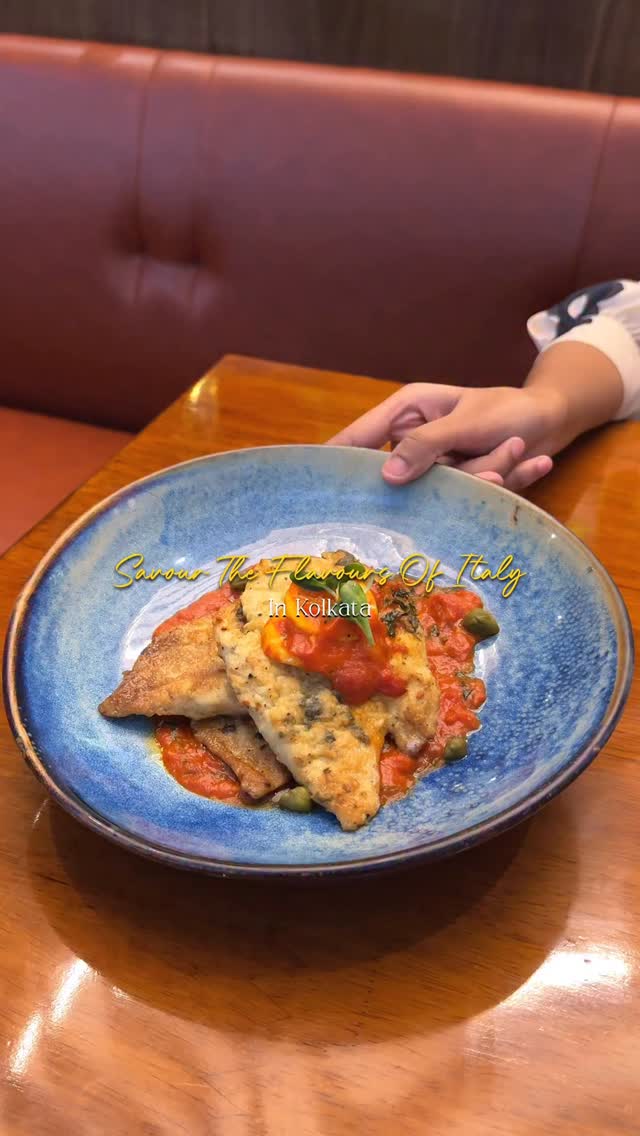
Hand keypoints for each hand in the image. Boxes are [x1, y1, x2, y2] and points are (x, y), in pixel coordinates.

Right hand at [328, 383, 562, 489]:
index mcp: (407, 411)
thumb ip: (426, 446)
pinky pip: (473, 495)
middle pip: (408, 475)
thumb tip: (387, 475)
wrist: (551, 420)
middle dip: (453, 473)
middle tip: (488, 460)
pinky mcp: (459, 484)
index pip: (360, 436)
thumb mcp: (466, 423)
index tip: (312, 486)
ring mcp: (436, 466)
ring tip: (514, 445)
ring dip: (489, 471)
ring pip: (447, 490)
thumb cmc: (507, 410)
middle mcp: (416, 440)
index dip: (338, 459)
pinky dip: (505, 479)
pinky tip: (532, 460)